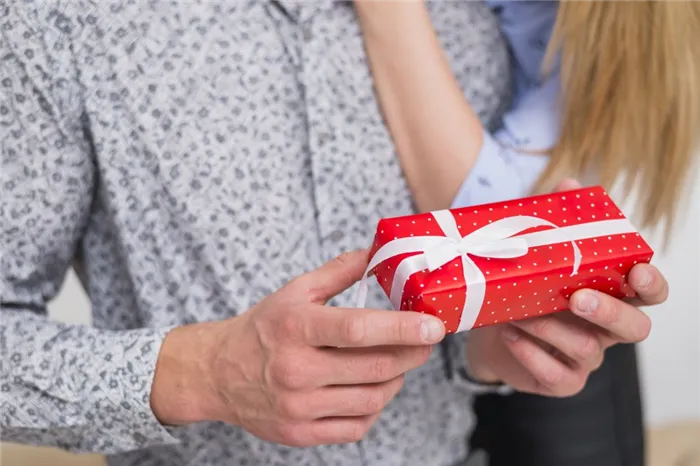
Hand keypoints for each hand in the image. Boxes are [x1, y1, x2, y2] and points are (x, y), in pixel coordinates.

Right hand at [150, 250, 444, 446]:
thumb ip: (339, 272)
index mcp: (295, 328)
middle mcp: (295, 369)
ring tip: (395, 363)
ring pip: (372, 399)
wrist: (219, 372)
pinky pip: (356, 427)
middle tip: (424, 341)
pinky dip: (374, 407)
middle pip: (374, 368)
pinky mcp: (299, 433)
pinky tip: (371, 388)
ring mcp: (297, 406)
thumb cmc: (264, 328)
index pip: (358, 330)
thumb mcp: (295, 291)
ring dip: (395, 380)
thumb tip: (377, 253)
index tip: (434, 326)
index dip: (402, 328)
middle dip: (411, 354)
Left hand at [465, 179, 668, 396]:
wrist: (487, 334)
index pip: (649, 294)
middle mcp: (605, 329)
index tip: (638, 271)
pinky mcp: (561, 380)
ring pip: (588, 349)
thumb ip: (557, 222)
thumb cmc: (522, 291)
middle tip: (577, 298)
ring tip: (519, 313)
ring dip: (551, 328)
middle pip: (634, 328)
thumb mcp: (535, 256)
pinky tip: (512, 336)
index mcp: (609, 296)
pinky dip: (534, 355)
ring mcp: (585, 359)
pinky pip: (558, 375)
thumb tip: (570, 183)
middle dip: (609, 312)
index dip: (651, 285)